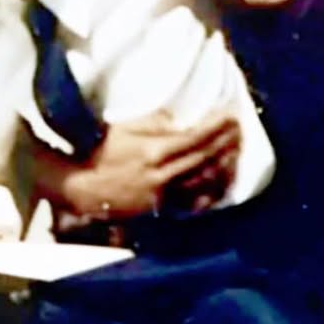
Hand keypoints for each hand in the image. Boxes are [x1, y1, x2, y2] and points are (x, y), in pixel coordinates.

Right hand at [29, 108, 240, 219]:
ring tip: (237, 151)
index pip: (196, 137)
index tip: (231, 115)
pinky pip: (194, 201)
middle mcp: (164, 175)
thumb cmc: (102, 150)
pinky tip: (224, 182)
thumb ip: (155, 121)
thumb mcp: (125, 127)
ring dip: (224, 165)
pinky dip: (212, 191)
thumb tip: (181, 119)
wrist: (84, 187)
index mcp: (155, 152)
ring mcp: (164, 194)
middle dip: (226, 142)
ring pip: (204, 180)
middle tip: (239, 130)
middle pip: (205, 157)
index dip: (217, 126)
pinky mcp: (162, 208)